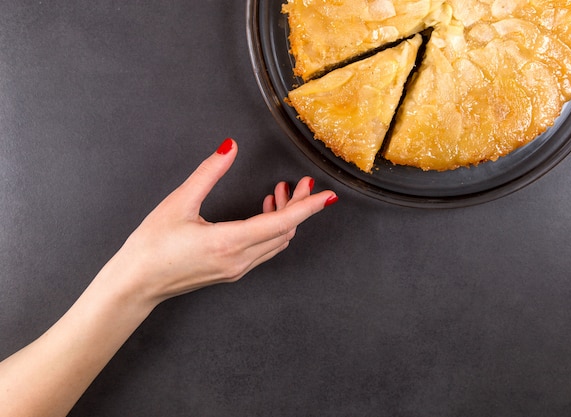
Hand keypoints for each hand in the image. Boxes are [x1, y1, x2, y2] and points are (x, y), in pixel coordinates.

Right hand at [103, 138, 337, 306]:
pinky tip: (262, 212)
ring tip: (278, 193)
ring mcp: (237, 269)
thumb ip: (209, 173)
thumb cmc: (151, 247)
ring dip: (284, 218)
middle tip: (300, 183)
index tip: (327, 195)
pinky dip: (272, 230)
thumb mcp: (179, 203)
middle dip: (299, 206)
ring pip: (276, 242)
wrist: (135, 285)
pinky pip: (264, 250)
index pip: (282, 223)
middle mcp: (239, 260)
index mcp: (229, 242)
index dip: (308, 207)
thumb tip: (229, 148)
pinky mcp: (231, 272)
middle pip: (285, 231)